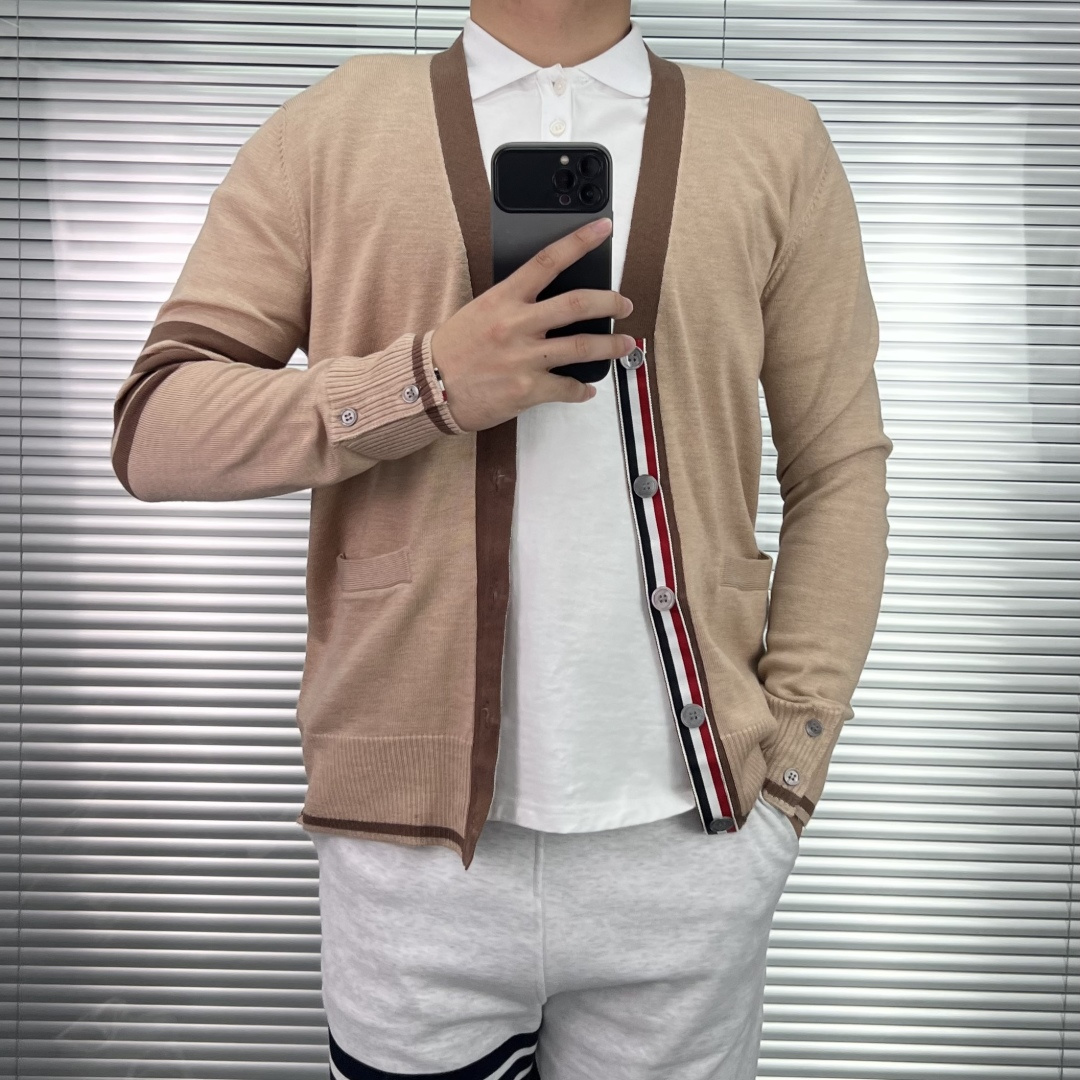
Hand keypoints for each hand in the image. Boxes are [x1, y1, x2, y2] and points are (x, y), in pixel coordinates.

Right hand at [430, 217, 635, 432]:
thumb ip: (514, 305)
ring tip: (624, 345)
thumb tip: (549, 307)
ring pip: (582, 347)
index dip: (580, 241)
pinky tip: (586, 390)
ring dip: (610, 346)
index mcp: (504, 298)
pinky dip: (581, 390)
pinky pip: (566, 388)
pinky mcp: (526, 389)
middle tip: (625, 305)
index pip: (548, 260)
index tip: (604, 228)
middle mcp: (518, 324)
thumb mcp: (481, 312)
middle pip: (577, 304)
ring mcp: (524, 358)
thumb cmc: (453, 350)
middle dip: (610, 302)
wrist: (428, 388)